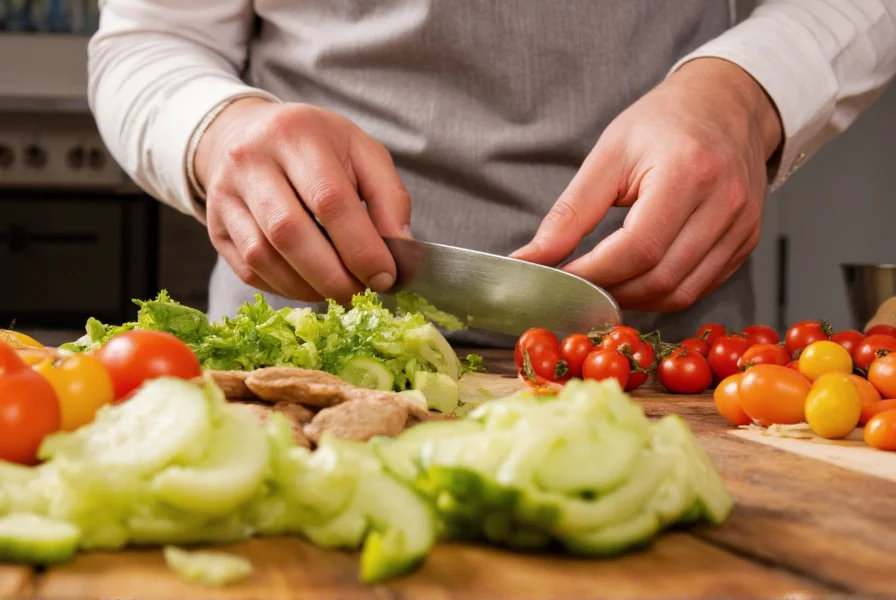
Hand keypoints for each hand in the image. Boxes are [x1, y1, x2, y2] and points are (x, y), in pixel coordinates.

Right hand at [194, 98, 410, 302]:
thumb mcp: (362, 152)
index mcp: (296, 135)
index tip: (385, 276)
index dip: (361, 247)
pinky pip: (248, 271)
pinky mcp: (216, 226)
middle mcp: (250, 161)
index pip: (330, 200)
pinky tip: (310, 286)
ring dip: (307, 288)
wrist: (248, 133)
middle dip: (333, 275)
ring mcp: (225, 195)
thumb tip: (401, 251)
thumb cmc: (315, 145)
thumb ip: (390, 198)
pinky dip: (284, 289)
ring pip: (263, 257)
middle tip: (362, 294)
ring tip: (339, 292)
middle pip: (289, 233)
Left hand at [511, 58, 782, 311]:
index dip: (594, 273)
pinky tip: (636, 279)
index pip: (638, 248)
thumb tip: (531, 258)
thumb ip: (569, 213)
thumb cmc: (664, 122)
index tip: (559, 276)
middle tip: (576, 284)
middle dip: (610, 290)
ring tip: (603, 284)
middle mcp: (725, 203)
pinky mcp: (746, 241)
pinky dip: (661, 293)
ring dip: (634, 299)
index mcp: (689, 172)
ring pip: (681, 293)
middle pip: (660, 278)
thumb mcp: (608, 155)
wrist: (726, 104)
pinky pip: (700, 287)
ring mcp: (742, 226)